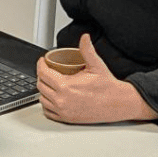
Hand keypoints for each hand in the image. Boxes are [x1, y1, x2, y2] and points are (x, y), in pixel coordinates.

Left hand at [35, 34, 157, 124]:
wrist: (117, 103)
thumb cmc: (107, 86)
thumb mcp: (96, 65)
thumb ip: (87, 50)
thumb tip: (84, 37)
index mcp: (65, 86)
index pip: (43, 73)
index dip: (41, 65)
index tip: (43, 61)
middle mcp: (62, 100)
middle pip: (41, 86)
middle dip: (41, 76)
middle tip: (46, 70)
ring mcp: (63, 111)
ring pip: (42, 99)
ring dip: (43, 90)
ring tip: (48, 83)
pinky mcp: (66, 119)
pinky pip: (49, 112)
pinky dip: (47, 105)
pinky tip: (50, 99)